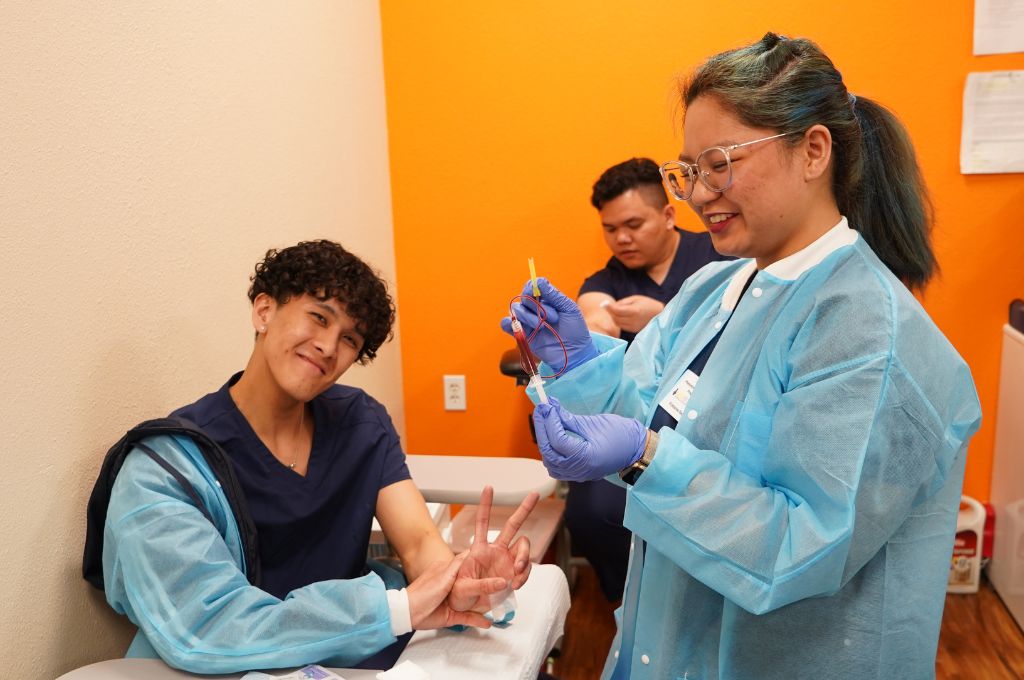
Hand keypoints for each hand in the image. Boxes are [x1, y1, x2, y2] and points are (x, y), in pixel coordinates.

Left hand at [406, 553, 505, 629]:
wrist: (408, 613)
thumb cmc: (423, 592)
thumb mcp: (443, 575)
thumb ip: (457, 565)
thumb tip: (470, 551)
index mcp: (448, 573)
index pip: (467, 566)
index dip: (480, 564)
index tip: (495, 561)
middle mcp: (452, 587)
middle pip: (473, 585)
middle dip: (486, 587)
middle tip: (503, 585)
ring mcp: (453, 602)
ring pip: (473, 603)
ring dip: (485, 605)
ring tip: (499, 604)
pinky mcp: (452, 616)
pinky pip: (468, 618)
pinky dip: (477, 620)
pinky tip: (487, 623)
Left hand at [449, 485, 539, 613]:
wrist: (465, 608)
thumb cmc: (457, 594)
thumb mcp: (462, 588)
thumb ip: (482, 584)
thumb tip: (504, 580)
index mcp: (479, 549)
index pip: (483, 522)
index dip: (485, 504)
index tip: (488, 488)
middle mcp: (496, 551)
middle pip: (512, 525)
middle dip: (524, 509)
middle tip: (534, 495)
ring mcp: (507, 562)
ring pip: (524, 547)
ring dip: (524, 556)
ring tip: (517, 571)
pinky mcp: (514, 574)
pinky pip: (526, 569)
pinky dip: (524, 576)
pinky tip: (515, 584)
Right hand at [500, 277, 597, 372]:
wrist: (574, 353)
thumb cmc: (575, 330)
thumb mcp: (569, 309)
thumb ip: (554, 295)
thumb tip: (539, 280)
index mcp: (546, 300)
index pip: (531, 287)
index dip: (531, 287)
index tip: (534, 291)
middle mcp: (534, 309)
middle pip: (523, 298)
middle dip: (535, 306)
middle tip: (553, 317)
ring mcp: (527, 321)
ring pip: (516, 310)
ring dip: (528, 316)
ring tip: (543, 326)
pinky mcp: (522, 334)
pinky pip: (506, 325)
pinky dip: (507, 323)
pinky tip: (514, 325)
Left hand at [533, 398, 647, 480]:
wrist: (635, 449)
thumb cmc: (619, 434)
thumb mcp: (593, 423)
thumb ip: (568, 418)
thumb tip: (551, 406)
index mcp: (586, 457)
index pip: (558, 441)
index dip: (549, 421)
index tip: (547, 405)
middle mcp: (580, 469)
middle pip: (549, 452)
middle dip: (542, 429)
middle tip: (542, 410)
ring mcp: (578, 474)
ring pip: (550, 462)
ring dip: (544, 441)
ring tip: (546, 421)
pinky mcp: (578, 474)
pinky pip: (556, 467)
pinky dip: (550, 453)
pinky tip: (551, 437)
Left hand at [605, 295, 664, 333]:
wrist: (660, 315)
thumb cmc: (647, 304)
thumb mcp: (636, 299)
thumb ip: (623, 303)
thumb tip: (611, 306)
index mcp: (635, 311)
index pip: (618, 310)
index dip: (609, 307)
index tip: (603, 303)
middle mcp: (634, 320)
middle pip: (616, 317)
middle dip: (610, 311)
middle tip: (607, 305)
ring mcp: (633, 327)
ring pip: (617, 322)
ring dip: (613, 316)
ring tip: (614, 309)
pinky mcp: (633, 330)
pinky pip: (621, 326)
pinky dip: (618, 320)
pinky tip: (620, 315)